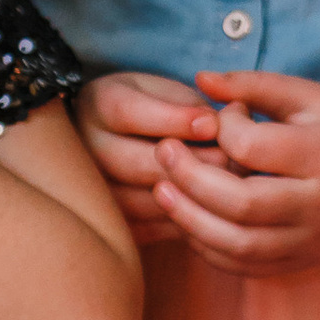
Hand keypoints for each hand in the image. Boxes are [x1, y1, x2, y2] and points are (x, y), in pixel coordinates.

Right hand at [76, 66, 218, 244]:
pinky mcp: (113, 221)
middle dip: (191, 164)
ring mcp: (93, 190)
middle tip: (233, 161)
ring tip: (230, 186)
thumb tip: (217, 125)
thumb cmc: (151, 107)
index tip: (212, 123)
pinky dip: (186, 220)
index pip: (128, 113)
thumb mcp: (164, 91)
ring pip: (144, 201)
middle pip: (135, 164)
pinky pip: (150, 228)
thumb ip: (188, 104)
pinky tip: (212, 207)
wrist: (115, 137)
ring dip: (192, 196)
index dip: (174, 119)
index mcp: (99, 105)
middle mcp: (86, 148)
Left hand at [147, 70, 319, 272]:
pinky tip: (190, 220)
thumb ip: (257, 85)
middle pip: (239, 202)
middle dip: (188, 178)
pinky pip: (243, 265)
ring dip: (188, 219)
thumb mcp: (314, 98)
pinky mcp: (300, 262)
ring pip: (236, 243)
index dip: (224, 128)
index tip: (225, 115)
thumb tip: (200, 78)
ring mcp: (310, 239)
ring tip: (162, 190)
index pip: (254, 147)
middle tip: (163, 152)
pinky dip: (207, 247)